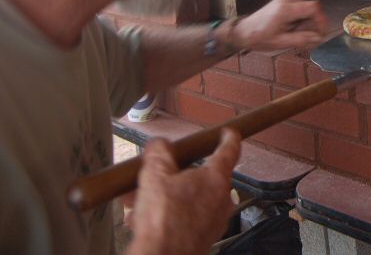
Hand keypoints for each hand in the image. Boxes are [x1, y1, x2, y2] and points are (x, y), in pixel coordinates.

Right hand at [125, 129, 240, 254]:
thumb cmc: (163, 221)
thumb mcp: (154, 176)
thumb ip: (159, 154)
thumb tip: (160, 145)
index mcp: (216, 178)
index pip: (229, 150)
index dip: (228, 138)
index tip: (229, 132)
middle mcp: (221, 199)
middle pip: (202, 176)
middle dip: (175, 175)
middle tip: (156, 175)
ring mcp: (215, 220)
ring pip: (191, 198)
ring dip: (167, 196)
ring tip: (140, 201)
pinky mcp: (205, 237)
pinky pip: (188, 217)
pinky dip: (170, 214)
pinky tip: (145, 219)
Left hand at [234, 0, 327, 51]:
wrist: (243, 32)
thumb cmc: (259, 38)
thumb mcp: (281, 42)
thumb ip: (301, 39)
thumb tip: (318, 38)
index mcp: (286, 9)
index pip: (314, 7)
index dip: (322, 20)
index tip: (321, 33)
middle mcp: (287, 0)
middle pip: (312, 9)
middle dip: (313, 25)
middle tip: (307, 40)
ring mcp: (285, 0)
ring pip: (307, 10)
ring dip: (307, 24)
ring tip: (296, 36)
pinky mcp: (284, 3)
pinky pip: (300, 10)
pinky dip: (301, 21)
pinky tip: (292, 31)